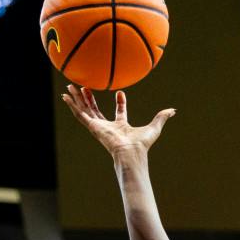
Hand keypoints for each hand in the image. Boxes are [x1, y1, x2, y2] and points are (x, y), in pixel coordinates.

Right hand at [61, 85, 175, 159]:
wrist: (130, 152)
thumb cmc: (141, 144)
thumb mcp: (154, 127)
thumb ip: (162, 117)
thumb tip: (173, 111)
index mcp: (121, 127)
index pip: (119, 113)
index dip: (121, 103)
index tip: (121, 92)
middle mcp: (107, 127)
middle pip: (96, 110)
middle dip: (91, 99)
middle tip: (85, 87)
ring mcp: (98, 127)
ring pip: (85, 110)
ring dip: (77, 98)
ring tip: (70, 87)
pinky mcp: (92, 127)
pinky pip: (79, 114)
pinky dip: (72, 105)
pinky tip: (65, 96)